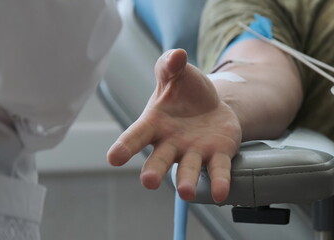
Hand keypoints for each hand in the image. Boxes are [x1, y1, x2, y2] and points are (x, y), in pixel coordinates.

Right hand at [107, 49, 241, 202]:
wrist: (211, 106)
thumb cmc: (186, 92)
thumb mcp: (177, 74)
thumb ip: (170, 64)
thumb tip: (177, 56)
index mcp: (155, 124)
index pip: (136, 136)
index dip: (124, 146)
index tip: (113, 158)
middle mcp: (171, 143)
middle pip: (159, 160)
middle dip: (154, 170)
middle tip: (149, 181)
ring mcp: (194, 152)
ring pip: (188, 169)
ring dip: (186, 181)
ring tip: (186, 192)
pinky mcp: (217, 155)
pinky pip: (217, 170)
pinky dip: (218, 182)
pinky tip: (220, 193)